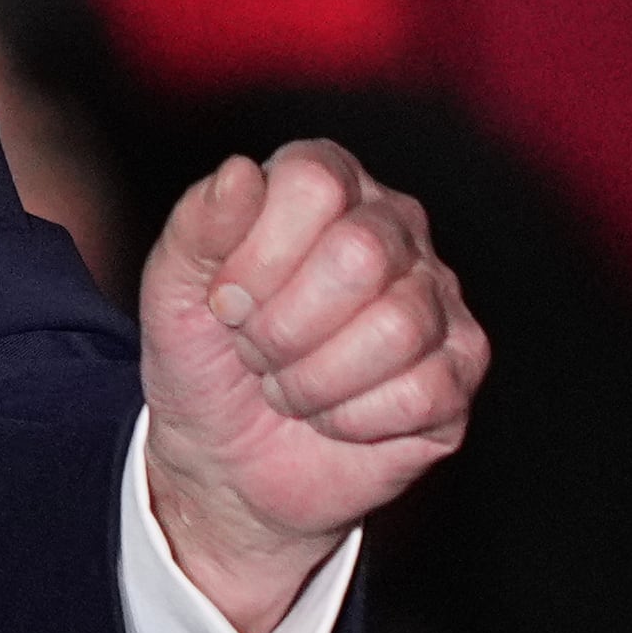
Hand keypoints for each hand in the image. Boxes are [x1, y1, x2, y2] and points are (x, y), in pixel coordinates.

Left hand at [140, 142, 487, 632]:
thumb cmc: (201, 357)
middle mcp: (393, 226)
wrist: (222, 460)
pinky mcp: (460, 371)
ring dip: (313, 379)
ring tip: (289, 383)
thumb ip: (198, 222)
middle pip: (362, 254)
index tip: (226, 300)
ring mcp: (437, 298)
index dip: (256, 255)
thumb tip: (240, 172)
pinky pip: (422, 393)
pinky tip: (332, 416)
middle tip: (257, 349)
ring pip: (397, 328)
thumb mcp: (171, 286)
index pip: (313, 184)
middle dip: (283, 325)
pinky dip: (351, 419)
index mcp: (324, 184)